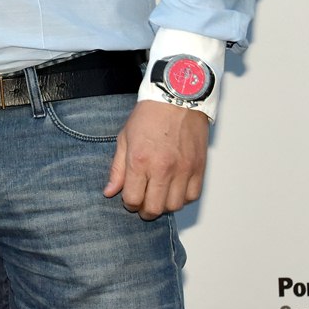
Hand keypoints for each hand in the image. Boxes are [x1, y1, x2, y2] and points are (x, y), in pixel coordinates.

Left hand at [102, 100, 207, 219]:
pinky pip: (192, 196)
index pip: (133, 199)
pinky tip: (175, 188)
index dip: (129, 203)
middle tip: (144, 203)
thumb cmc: (150, 116)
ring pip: (175, 206)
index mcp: (140, 161)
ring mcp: (183, 170)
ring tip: (159, 194)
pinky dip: (183, 197)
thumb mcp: (124, 138)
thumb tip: (110, 192)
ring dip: (165, 205)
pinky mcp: (199, 168)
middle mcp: (163, 168)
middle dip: (146, 210)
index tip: (130, 199)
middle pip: (155, 208)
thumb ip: (117, 169)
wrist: (177, 98)